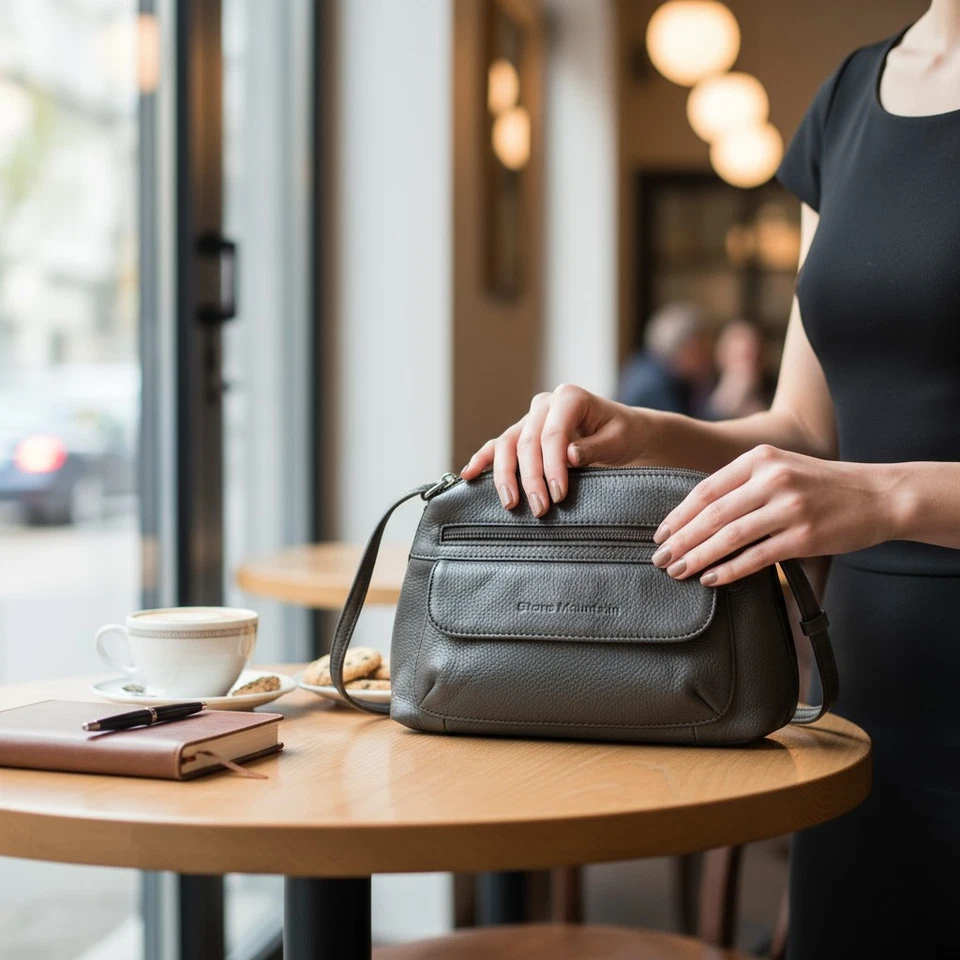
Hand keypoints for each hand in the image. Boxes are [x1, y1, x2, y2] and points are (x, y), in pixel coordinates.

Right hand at [460, 384, 646, 516]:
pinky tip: (469, 474)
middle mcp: (545, 404)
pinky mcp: (522, 433)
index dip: (552, 466)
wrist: (624, 433)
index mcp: (569, 397)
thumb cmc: (623, 435)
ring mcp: (530, 418)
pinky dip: (482, 460)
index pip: (552, 434)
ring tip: (510, 503)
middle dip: (531, 478)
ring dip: (505, 475)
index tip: (558, 495)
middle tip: (540, 509)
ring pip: (507, 444)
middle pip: (526, 442)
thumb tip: (569, 455)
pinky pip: (497, 446)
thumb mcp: (618, 440)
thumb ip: (595, 447)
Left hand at [650, 444, 897, 585]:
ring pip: (729, 537)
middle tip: (660, 558)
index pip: (706, 490)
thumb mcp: (780, 468)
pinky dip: (729, 570)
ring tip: (678, 571)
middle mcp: (772, 480)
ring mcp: (789, 508)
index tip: (660, 534)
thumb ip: (742, 484)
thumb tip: (695, 514)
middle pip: (712, 515)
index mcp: (759, 460)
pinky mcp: (804, 537)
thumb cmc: (821, 485)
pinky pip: (757, 557)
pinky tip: (710, 578)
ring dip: (698, 557)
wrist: (878, 495)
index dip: (679, 515)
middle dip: (681, 539)